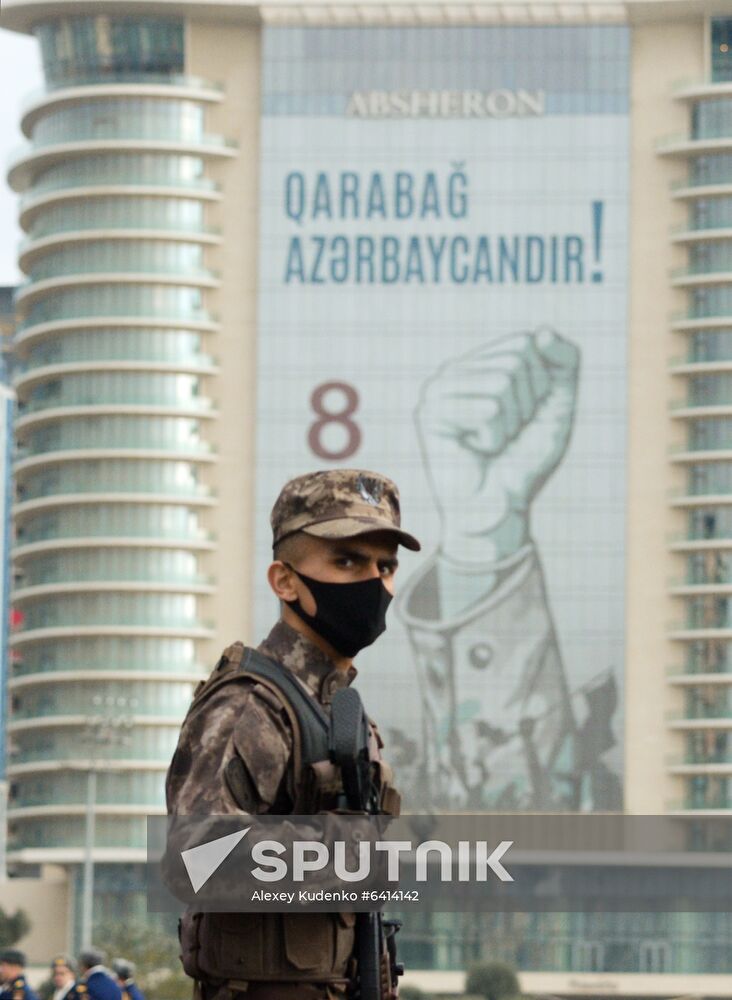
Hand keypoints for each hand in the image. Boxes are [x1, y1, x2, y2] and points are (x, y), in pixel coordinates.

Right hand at [416, 328, 579, 563]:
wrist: (499, 508)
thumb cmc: (524, 459)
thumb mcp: (557, 404)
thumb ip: (564, 361)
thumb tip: (539, 332)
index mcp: (480, 363)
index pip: (525, 343)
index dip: (540, 384)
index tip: (524, 416)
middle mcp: (454, 370)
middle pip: (515, 360)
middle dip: (526, 405)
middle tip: (507, 435)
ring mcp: (438, 389)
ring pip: (501, 382)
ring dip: (510, 423)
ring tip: (491, 444)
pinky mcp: (430, 414)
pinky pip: (487, 409)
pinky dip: (494, 437)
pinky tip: (475, 452)